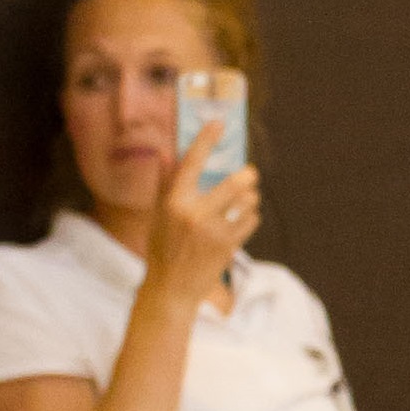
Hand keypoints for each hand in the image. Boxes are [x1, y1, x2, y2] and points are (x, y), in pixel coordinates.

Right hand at [146, 118, 255, 302]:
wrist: (172, 287)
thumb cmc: (163, 246)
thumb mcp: (157, 212)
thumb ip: (165, 182)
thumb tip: (167, 152)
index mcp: (173, 200)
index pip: (191, 161)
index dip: (206, 139)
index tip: (219, 123)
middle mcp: (193, 213)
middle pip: (232, 184)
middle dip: (247, 176)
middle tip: (251, 173)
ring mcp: (213, 231)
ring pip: (246, 204)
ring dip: (250, 199)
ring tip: (247, 201)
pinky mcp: (228, 247)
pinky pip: (249, 223)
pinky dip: (251, 217)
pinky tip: (245, 219)